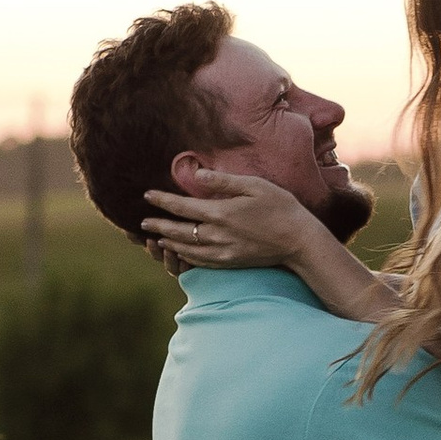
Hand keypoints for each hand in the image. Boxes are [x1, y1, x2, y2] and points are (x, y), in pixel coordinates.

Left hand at [143, 172, 323, 268]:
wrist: (299, 240)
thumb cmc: (280, 207)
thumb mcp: (254, 185)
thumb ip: (223, 181)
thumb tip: (195, 176)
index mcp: (221, 212)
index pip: (182, 207)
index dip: (162, 201)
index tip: (147, 195)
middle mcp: (218, 235)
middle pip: (178, 231)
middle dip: (158, 225)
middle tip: (142, 223)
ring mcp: (223, 252)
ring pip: (186, 249)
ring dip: (169, 243)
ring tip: (157, 238)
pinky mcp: (230, 263)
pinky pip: (200, 262)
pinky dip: (185, 257)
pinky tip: (180, 253)